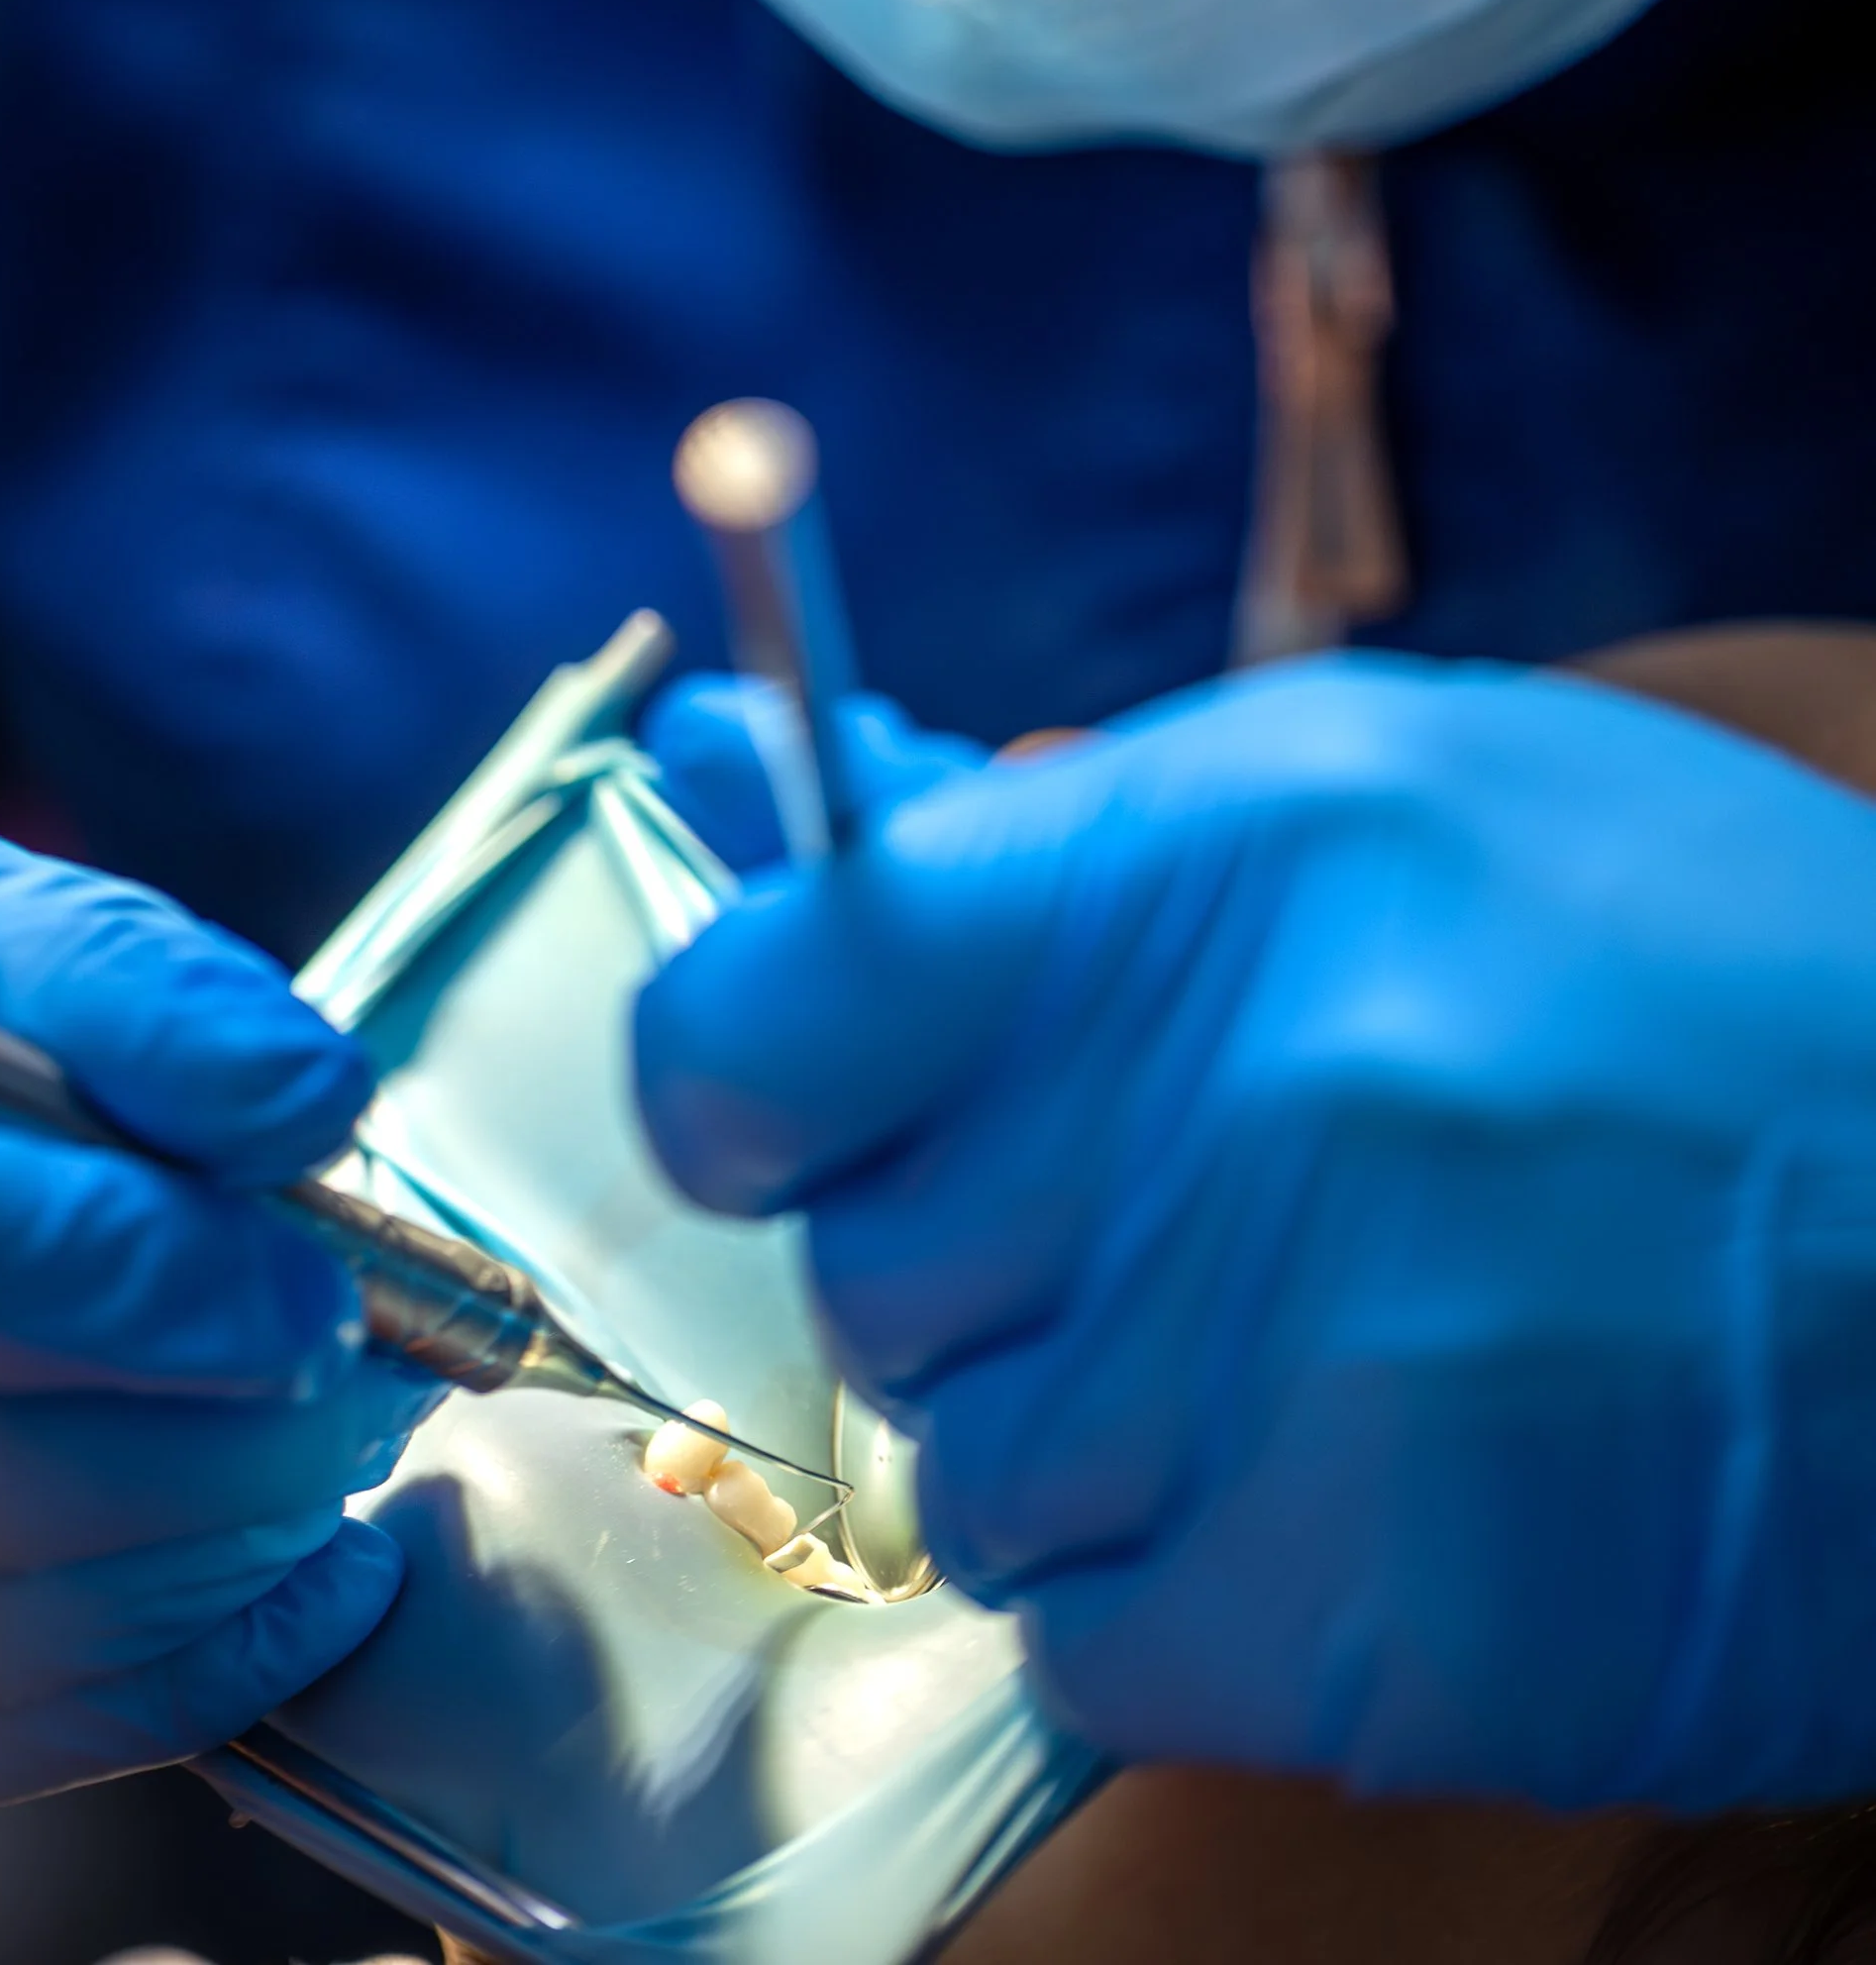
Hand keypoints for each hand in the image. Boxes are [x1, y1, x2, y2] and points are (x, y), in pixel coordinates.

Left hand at [634, 655, 1875, 1811]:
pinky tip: (1348, 1486)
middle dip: (982, 1256)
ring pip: (971, 1474)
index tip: (783, 1094)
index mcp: (1217, 859)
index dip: (739, 1067)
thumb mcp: (1372, 793)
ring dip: (1093, 1434)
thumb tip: (730, 772)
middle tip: (1173, 1212)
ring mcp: (1305, 1369)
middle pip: (871, 1271)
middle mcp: (1242, 1101)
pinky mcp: (1374, 1612)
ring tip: (1305, 1347)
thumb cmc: (1689, 985)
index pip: (768, 1009)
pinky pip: (1089, 1648)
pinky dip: (1180, 1597)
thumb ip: (1030, 827)